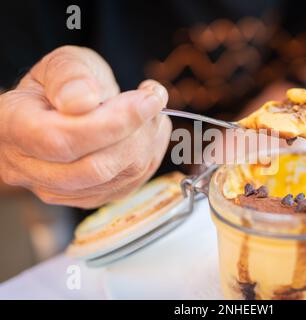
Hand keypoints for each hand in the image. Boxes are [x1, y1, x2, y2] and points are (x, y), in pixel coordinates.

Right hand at [0, 46, 170, 207]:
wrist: (67, 106)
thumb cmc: (63, 83)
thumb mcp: (63, 63)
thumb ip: (69, 76)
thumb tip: (83, 101)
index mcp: (11, 127)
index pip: (61, 140)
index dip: (111, 124)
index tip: (145, 100)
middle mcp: (28, 168)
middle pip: (92, 169)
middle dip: (135, 134)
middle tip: (153, 100)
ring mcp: (58, 189)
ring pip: (114, 180)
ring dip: (147, 144)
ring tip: (152, 110)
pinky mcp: (87, 198)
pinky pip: (127, 186)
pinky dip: (149, 156)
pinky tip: (149, 131)